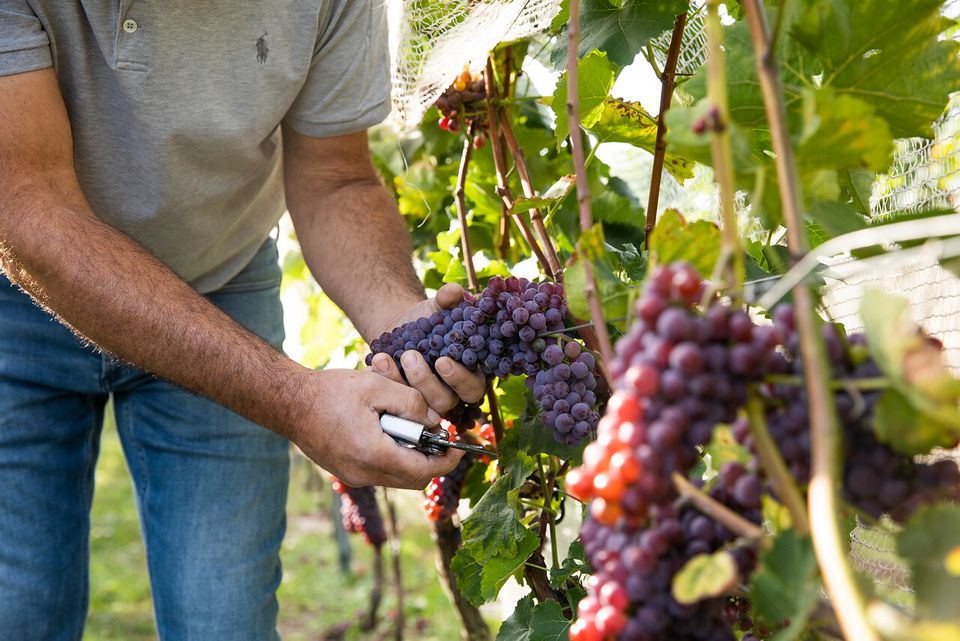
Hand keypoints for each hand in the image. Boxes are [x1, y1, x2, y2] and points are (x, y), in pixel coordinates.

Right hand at [292, 368, 463, 488]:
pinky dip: (394, 458)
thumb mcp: (376, 387)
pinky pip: (380, 474)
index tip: (456, 446)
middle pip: (413, 480)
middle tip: (436, 436)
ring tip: (411, 430)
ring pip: (397, 479)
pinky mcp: (346, 473)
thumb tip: (435, 420)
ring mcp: (353, 477)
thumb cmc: (330, 391)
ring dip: (411, 459)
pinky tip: (389, 432)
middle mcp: (364, 474)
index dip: (446, 461)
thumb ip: (411, 403)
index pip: (423, 471)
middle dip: (431, 461)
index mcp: (373, 454)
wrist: (288, 402)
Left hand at [370, 283, 485, 414]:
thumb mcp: (437, 306)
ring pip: (420, 405)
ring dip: (408, 382)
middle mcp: (450, 392)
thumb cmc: (427, 319)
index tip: (442, 361)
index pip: (474, 385)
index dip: (461, 378)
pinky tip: (379, 360)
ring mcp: (424, 399)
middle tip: (413, 359)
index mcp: (469, 373)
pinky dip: (387, 379)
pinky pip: (396, 400)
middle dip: (430, 383)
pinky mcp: (402, 400)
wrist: (398, 327)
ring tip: (398, 355)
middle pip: (448, 401)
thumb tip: (455, 291)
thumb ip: (447, 299)